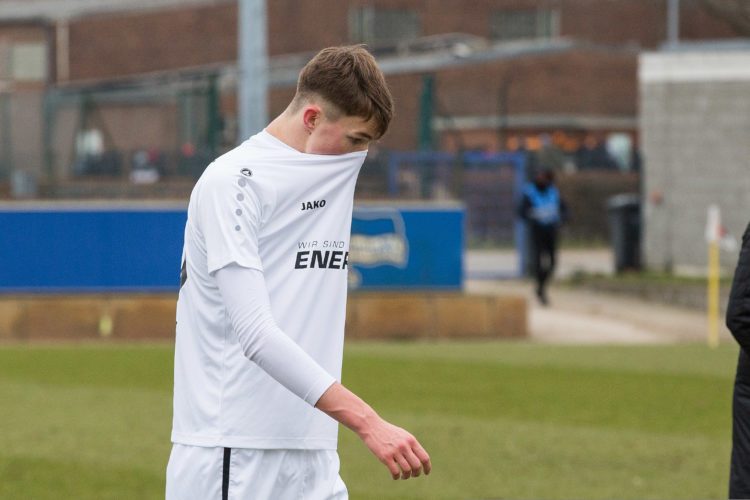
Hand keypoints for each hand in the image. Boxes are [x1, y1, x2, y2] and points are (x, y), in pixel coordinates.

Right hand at [315, 382, 431, 479]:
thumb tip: (419, 459)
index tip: (426, 472)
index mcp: (411, 440)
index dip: (427, 467)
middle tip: (412, 475)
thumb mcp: (402, 435)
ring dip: (406, 476)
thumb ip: (411, 445)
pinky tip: (395, 476)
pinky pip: (395, 471)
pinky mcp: (385, 456)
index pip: (424, 457)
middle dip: (416, 473)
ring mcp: (395, 451)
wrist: (371, 426)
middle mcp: (404, 445)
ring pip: (407, 470)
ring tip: (403, 476)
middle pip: (417, 465)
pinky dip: (396, 476)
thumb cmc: (387, 431)